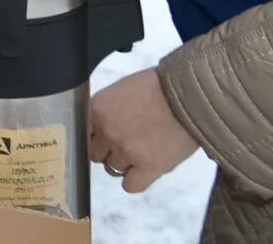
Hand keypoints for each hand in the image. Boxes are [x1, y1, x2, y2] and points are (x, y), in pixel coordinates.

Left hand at [88, 67, 199, 192]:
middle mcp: (107, 132)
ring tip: (140, 152)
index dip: (94, 136)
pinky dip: (135, 180)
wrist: (190, 95)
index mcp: (97, 110)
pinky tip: (143, 170)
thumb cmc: (158, 87)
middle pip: (95, 154)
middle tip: (125, 143)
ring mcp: (127, 151)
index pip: (82, 133)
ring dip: (124, 163)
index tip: (103, 137)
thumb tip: (98, 127)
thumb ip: (106, 110)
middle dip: (108, 150)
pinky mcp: (149, 167)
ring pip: (112, 169)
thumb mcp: (120, 90)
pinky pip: (130, 185)